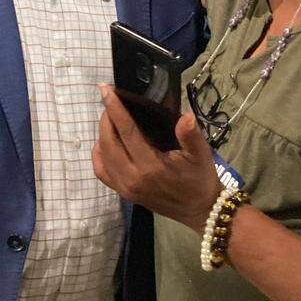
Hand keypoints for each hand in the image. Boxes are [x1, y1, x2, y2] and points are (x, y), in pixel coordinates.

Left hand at [92, 85, 221, 234]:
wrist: (199, 210)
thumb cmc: (200, 179)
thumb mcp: (201, 155)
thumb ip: (191, 135)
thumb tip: (185, 116)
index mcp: (150, 166)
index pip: (127, 132)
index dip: (115, 109)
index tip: (106, 90)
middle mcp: (133, 178)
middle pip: (109, 142)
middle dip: (106, 118)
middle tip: (110, 101)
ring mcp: (125, 188)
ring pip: (102, 156)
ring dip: (102, 134)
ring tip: (109, 118)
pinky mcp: (124, 194)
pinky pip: (102, 172)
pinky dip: (99, 155)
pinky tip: (104, 143)